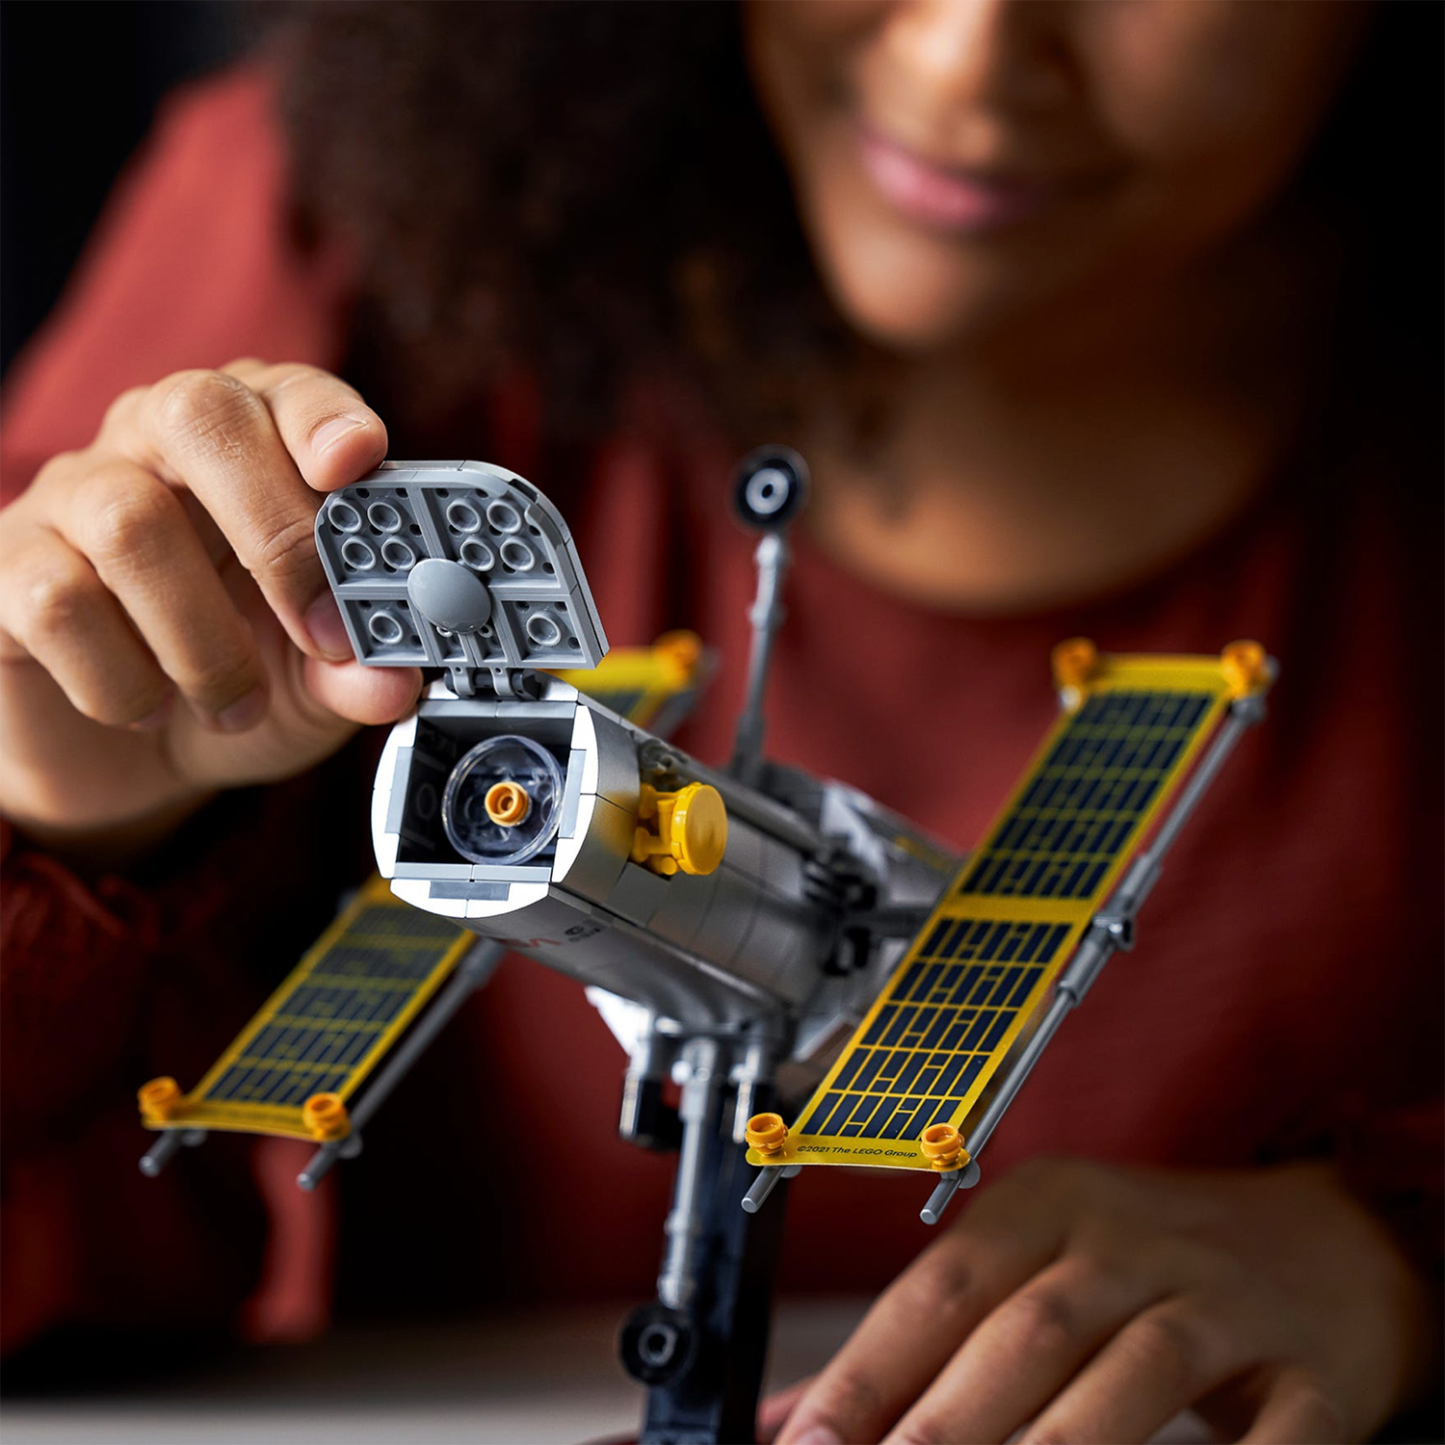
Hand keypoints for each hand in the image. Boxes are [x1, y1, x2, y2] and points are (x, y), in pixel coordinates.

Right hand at [0, 360, 422, 865]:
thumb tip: (391, 682)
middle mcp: (155, 446)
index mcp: (252, 447)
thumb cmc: (237, 677)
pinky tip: (152, 709)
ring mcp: (71, 497)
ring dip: (204, 639)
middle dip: (277, 527)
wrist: (125, 749)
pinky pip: (57, 600)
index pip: (285, 389)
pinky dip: (122, 677)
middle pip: (199, 414)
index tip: (357, 463)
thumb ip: (355, 674)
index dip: (323, 416)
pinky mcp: (7, 566)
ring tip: (238, 705)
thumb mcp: (314, 683)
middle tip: (324, 632)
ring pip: (129, 521)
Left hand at [773, 1158, 1437, 1444]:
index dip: (870, 1371)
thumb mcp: (1036, 1267)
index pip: (942, 1286)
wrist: (1329, 1242)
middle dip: (946, 1425)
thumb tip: (795, 1420)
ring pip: (1136, 1370)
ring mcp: (1224, 1298)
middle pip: (1028, 1329)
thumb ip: (925, 1343)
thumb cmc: (1149, 1266)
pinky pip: (1278, 1428)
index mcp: (1048, 1205)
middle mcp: (1130, 1238)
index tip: (810, 1441)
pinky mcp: (1310, 1367)